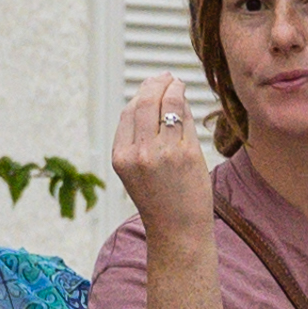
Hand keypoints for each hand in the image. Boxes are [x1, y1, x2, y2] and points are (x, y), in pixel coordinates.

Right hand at [110, 79, 214, 238]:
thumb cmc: (160, 201)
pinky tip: (187, 97)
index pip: (128, 113)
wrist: (178, 231)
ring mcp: (162, 153)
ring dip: (173, 87)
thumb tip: (153, 99)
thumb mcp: (136, 171)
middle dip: (155, 84)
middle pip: (145, 102)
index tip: (151, 86)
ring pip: (166, 104)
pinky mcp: (187, 154)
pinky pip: (185, 118)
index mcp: (120, 156)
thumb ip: (138, 140)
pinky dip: (185, 103)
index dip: (140, 95)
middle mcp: (138, 153)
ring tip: (178, 82)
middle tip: (165, 77)